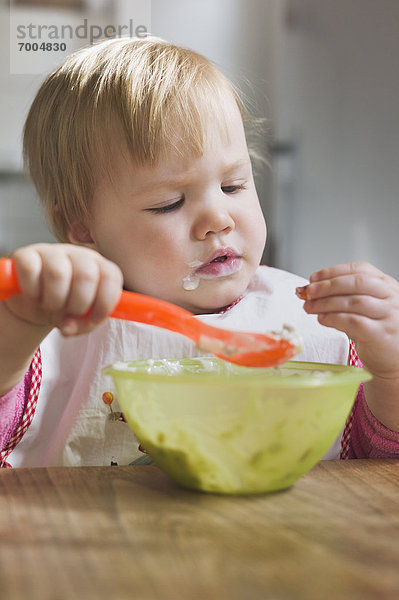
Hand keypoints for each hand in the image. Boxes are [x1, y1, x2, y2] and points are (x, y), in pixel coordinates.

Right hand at [5, 243, 122, 335]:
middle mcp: (78, 255)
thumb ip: (81, 325)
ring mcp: (52, 252)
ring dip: (54, 301)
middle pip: (86, 276)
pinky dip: (32, 292)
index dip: (104, 303)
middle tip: (67, 312)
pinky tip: (34, 297)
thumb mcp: (78, 320)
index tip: (93, 320)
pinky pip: (31, 270)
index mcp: (99, 267)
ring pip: (58, 274)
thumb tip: (68, 327)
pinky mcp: (26, 254)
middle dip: (77, 305)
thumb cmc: (63, 306)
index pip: (111, 277)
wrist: (33, 301)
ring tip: (50, 306)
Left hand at [299, 262, 398, 379]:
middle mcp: (391, 297)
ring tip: (310, 307)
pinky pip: (354, 322)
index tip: (313, 278)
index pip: (360, 269)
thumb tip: (309, 290)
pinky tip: (322, 319)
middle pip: (357, 283)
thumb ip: (341, 297)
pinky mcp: (382, 334)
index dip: (333, 272)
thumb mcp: (363, 308)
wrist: (394, 357)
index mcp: (386, 284)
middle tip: (309, 292)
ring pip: (354, 301)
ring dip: (326, 303)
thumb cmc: (375, 330)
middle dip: (328, 286)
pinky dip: (334, 318)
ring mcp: (389, 315)